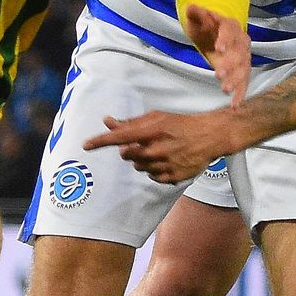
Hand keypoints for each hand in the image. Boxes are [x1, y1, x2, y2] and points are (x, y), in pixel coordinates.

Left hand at [86, 111, 232, 184]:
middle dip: (129, 150)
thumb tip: (108, 121)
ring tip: (158, 150)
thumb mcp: (156, 117)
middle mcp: (156, 149)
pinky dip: (155, 170)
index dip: (100, 141)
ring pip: (139, 167)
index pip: (119, 138)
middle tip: (141, 143)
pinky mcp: (172, 177)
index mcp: (151, 131)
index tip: (86, 145)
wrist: (210, 136)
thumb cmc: (181, 124)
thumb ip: (131, 122)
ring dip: (142, 160)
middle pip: (126, 156)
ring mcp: (165, 165)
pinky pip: (152, 177)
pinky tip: (166, 160)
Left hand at [186, 4, 248, 107]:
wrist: (220, 33)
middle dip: (229, 64)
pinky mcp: (242, 71)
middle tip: (218, 75)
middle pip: (238, 53)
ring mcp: (244, 57)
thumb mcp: (199, 18)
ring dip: (235, 80)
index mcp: (230, 26)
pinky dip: (241, 93)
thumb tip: (191, 7)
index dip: (225, 39)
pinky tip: (235, 105)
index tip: (218, 49)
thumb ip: (196, 14)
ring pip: (243, 69)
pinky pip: (244, 82)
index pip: (229, 31)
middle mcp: (241, 42)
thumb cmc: (208, 26)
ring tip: (225, 90)